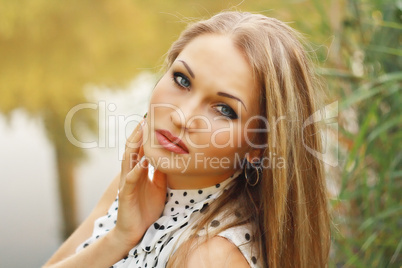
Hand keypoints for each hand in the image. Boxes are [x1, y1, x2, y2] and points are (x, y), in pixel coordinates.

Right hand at [114, 120, 166, 246]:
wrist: (135, 230)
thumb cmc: (146, 208)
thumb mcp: (158, 186)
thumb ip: (160, 171)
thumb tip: (170, 156)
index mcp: (137, 171)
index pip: (139, 148)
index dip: (144, 134)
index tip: (152, 119)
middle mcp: (130, 173)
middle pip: (132, 149)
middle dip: (138, 133)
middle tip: (145, 117)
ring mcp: (127, 183)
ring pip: (128, 160)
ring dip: (135, 145)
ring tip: (142, 131)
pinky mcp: (126, 194)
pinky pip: (132, 179)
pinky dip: (137, 169)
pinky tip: (143, 161)